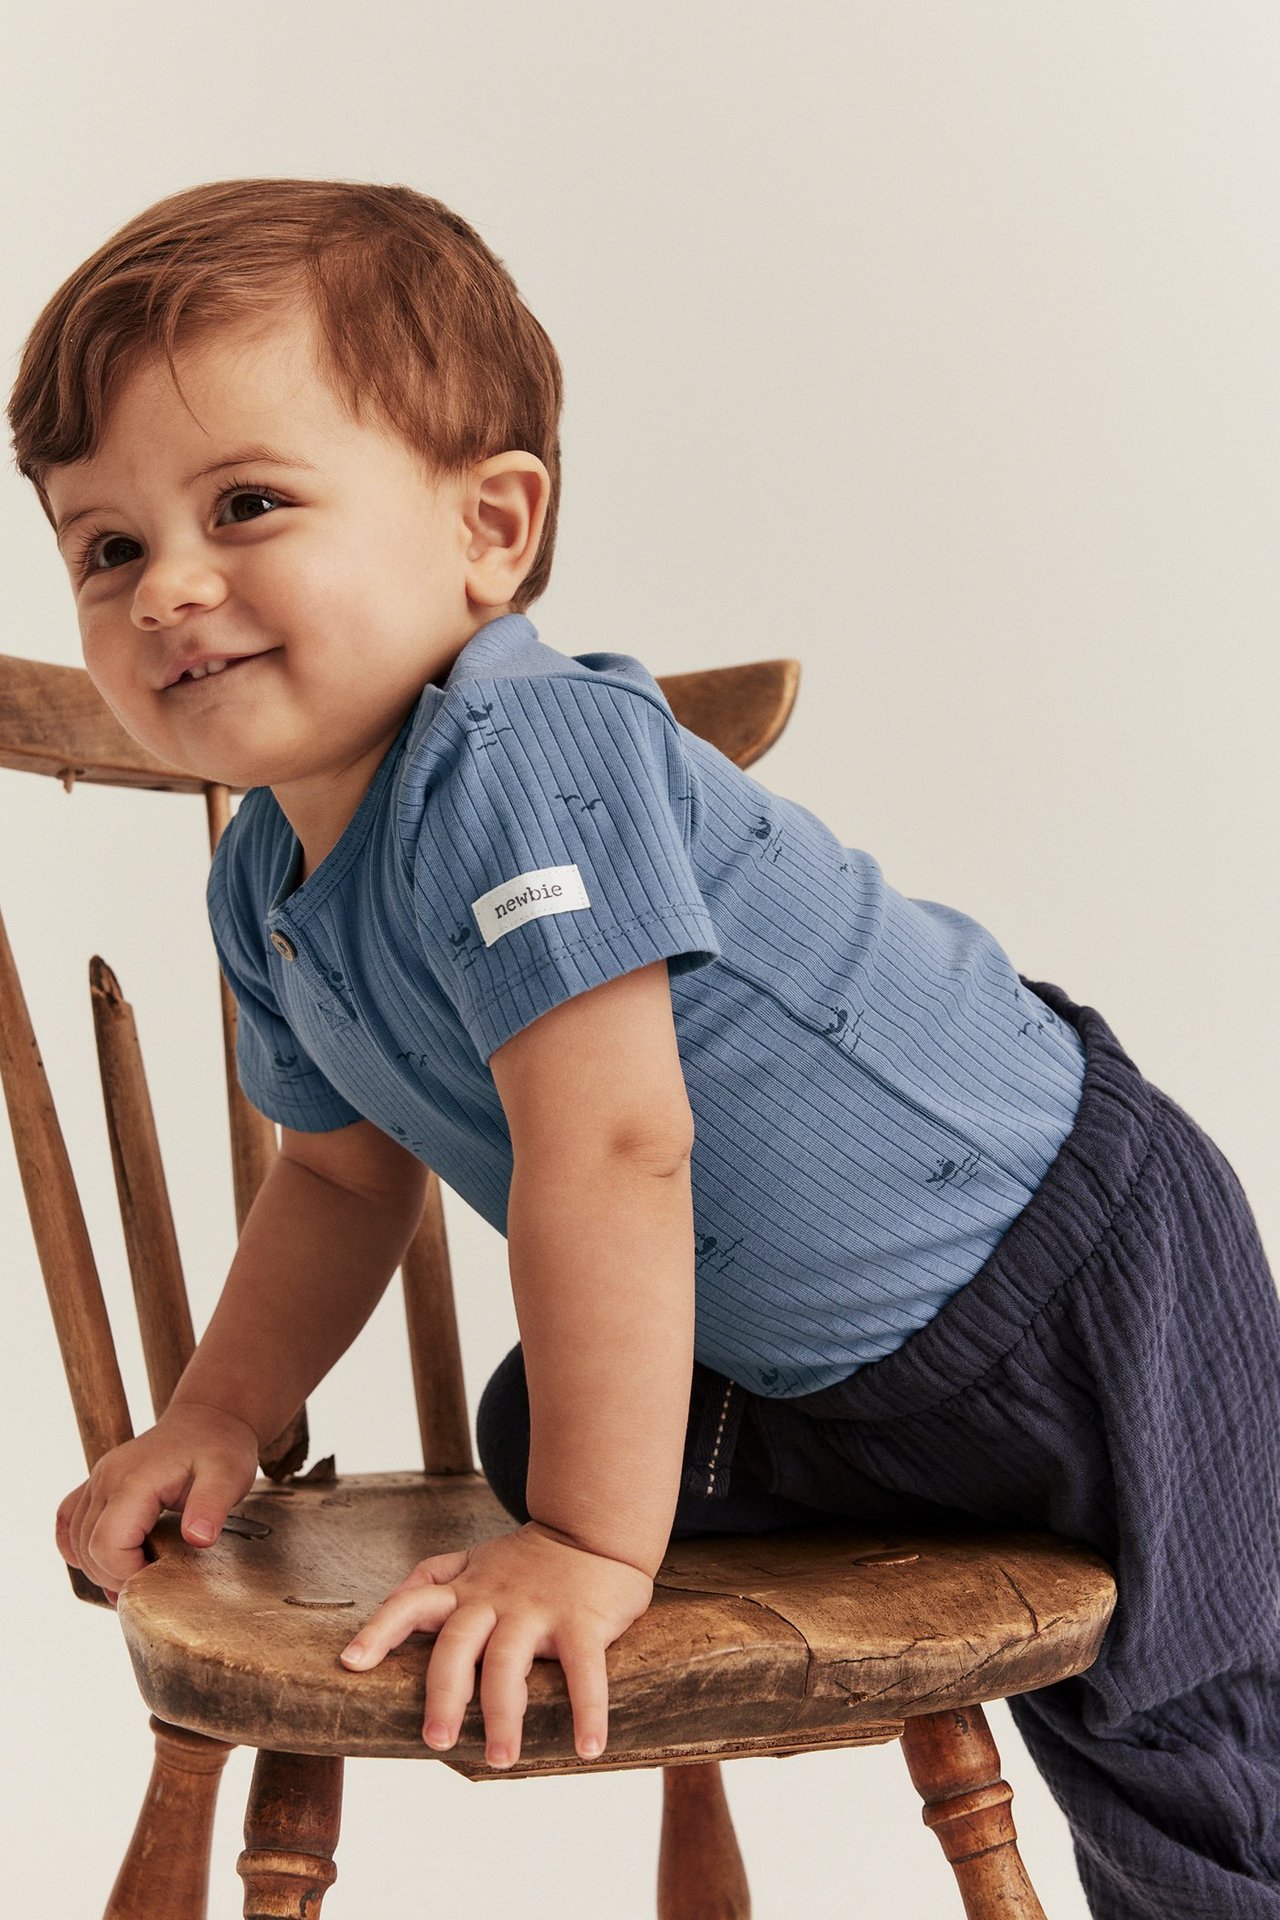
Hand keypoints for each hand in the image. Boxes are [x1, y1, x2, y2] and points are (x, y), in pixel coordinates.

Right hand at [55, 1400, 260, 1601]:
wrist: (208, 1419)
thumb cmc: (220, 1447)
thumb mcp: (229, 1475)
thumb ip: (212, 1507)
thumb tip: (198, 1539)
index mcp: (133, 1480)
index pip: (106, 1546)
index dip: (127, 1574)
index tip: (159, 1579)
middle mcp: (106, 1479)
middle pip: (88, 1549)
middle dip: (117, 1576)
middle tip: (153, 1581)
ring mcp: (98, 1480)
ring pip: (75, 1541)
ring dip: (100, 1567)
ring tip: (137, 1573)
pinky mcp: (97, 1483)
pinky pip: (69, 1522)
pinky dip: (79, 1548)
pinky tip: (104, 1560)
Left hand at [338, 1521, 654, 1767]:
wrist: (595, 1525)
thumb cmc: (532, 1556)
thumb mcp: (477, 1558)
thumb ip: (435, 1576)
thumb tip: (392, 1601)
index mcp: (467, 1588)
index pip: (412, 1602)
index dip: (380, 1629)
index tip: (351, 1663)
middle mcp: (495, 1598)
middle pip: (457, 1645)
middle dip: (444, 1694)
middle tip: (437, 1740)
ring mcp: (537, 1609)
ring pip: (509, 1662)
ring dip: (503, 1715)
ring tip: (501, 1760)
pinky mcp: (582, 1621)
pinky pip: (583, 1670)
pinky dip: (587, 1710)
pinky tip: (588, 1746)